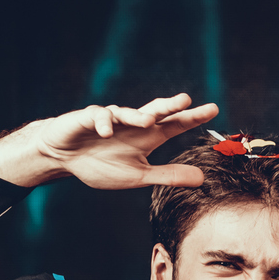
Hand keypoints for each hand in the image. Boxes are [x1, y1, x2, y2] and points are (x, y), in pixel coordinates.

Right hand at [0, 93, 219, 189]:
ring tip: (149, 121)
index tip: (213, 109)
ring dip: (138, 116)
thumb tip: (202, 178)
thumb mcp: (139, 175)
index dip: (193, 118)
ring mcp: (111, 119)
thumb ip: (168, 175)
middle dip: (171, 105)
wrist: (64, 158)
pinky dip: (103, 123)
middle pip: (156, 111)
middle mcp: (133, 124)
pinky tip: (105, 132)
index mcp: (147, 137)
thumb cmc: (101, 165)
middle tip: (186, 100)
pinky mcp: (88, 118)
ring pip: (128, 113)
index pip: (175, 125)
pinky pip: (98, 117)